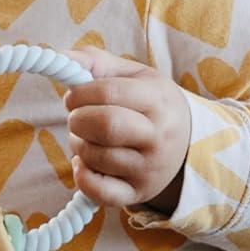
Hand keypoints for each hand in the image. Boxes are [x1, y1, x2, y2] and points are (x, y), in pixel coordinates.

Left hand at [61, 46, 190, 211]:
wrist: (189, 146)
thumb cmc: (151, 105)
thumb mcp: (135, 76)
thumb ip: (97, 62)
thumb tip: (60, 57)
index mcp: (158, 100)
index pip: (109, 92)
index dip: (80, 93)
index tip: (74, 96)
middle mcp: (157, 137)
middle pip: (104, 126)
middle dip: (78, 119)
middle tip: (78, 118)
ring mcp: (149, 169)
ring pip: (95, 157)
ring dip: (78, 145)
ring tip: (89, 139)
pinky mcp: (136, 193)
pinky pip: (99, 192)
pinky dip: (82, 177)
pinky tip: (85, 164)